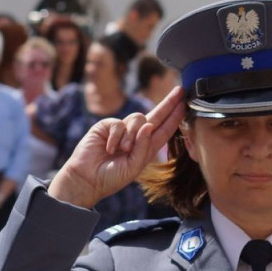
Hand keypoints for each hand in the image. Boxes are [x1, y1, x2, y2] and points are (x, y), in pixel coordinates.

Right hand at [48, 86, 185, 208]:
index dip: (175, 117)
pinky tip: (109, 148)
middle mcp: (136, 137)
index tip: (185, 103)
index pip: (165, 129)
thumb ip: (144, 147)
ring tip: (122, 150)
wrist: (86, 179)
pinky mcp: (107, 126)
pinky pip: (119, 123)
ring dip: (132, 135)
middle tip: (179, 91)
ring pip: (137, 119)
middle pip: (156, 115)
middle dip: (168, 103)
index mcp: (146, 148)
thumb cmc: (111, 177)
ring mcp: (121, 130)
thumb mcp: (133, 167)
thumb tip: (149, 125)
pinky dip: (116, 137)